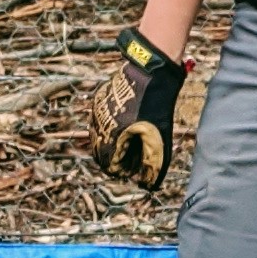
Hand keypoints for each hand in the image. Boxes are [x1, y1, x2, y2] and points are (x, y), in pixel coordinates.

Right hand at [88, 29, 187, 188]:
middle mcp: (99, 124)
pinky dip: (111, 128)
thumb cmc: (157, 105)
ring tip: (132, 140)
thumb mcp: (159, 136)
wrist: (150, 71)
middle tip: (134, 156)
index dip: (124, 171)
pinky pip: (101, 122)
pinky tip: (127, 124)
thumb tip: (150, 186)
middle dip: (118, 159)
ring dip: (113, 143)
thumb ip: (153, 163)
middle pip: (102, 154)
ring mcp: (96, 111)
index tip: (135, 169)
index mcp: (112, 136)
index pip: (110, 166)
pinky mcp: (98, 101)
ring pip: (100, 138)